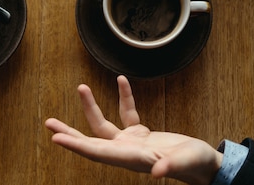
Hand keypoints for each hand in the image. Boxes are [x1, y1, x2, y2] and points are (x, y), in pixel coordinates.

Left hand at [45, 75, 221, 184]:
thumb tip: (157, 172)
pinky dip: (124, 98)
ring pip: (104, 126)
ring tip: (81, 87)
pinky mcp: (140, 135)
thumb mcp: (186, 162)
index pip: (97, 151)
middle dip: (69, 133)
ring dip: (91, 107)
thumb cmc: (196, 164)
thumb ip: (170, 166)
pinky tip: (121, 81)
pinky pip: (127, 113)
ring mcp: (132, 143)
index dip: (76, 145)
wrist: (205, 164)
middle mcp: (126, 151)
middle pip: (91, 141)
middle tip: (49, 123)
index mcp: (132, 158)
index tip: (56, 138)